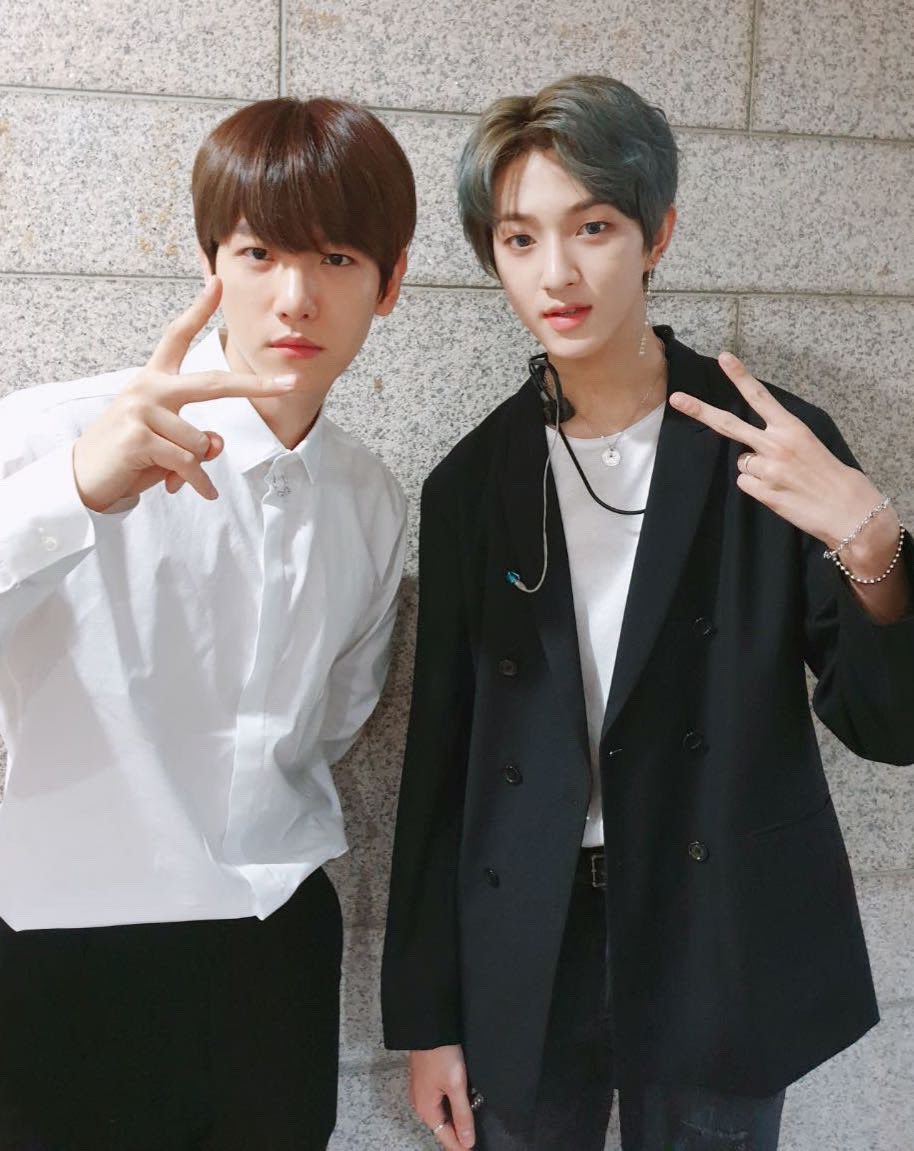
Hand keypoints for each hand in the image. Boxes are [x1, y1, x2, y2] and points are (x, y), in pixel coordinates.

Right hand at [72, 278, 297, 512]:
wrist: (86, 477)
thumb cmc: (132, 454)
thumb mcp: (169, 442)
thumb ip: (197, 438)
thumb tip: (215, 445)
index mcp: (154, 379)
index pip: (177, 336)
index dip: (198, 309)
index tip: (216, 282)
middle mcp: (148, 387)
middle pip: (214, 384)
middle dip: (255, 386)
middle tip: (289, 384)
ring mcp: (142, 410)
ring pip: (202, 442)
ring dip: (196, 464)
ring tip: (170, 469)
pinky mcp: (138, 438)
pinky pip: (188, 463)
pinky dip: (198, 482)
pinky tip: (201, 492)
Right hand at [409, 1046, 475, 1148]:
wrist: (429, 1027)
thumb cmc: (441, 1055)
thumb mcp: (456, 1085)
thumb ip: (462, 1114)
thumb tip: (467, 1141)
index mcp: (426, 1109)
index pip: (446, 1136)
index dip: (460, 1145)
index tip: (474, 1150)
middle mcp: (421, 1104)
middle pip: (442, 1126)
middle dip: (457, 1134)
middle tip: (474, 1139)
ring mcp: (422, 1091)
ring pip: (441, 1113)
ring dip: (455, 1119)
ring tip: (471, 1125)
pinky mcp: (426, 1080)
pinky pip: (440, 1101)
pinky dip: (451, 1106)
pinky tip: (462, 1103)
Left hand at [669, 352, 893, 555]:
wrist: (847, 508)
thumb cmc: (830, 475)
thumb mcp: (808, 445)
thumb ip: (779, 439)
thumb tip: (750, 448)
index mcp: (791, 427)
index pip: (760, 397)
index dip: (740, 377)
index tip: (724, 358)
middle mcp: (775, 444)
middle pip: (729, 424)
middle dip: (700, 410)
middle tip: (677, 399)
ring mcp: (767, 468)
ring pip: (742, 462)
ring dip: (755, 470)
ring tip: (782, 478)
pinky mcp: (762, 492)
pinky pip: (745, 484)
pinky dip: (757, 488)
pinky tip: (779, 492)